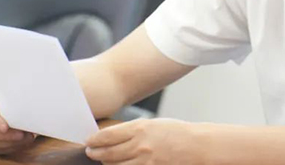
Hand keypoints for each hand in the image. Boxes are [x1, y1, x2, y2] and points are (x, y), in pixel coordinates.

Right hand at [0, 90, 36, 153]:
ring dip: (10, 143)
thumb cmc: (7, 98)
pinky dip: (8, 148)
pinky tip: (20, 144)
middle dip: (7, 136)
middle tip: (23, 135)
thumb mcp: (10, 94)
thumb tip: (30, 108)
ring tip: (26, 139)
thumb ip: (15, 100)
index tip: (5, 128)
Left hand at [85, 118, 203, 164]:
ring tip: (102, 160)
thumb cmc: (176, 132)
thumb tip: (114, 136)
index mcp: (140, 128)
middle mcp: (140, 145)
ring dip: (106, 163)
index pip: (108, 136)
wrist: (196, 145)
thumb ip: (133, 130)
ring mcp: (144, 161)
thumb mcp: (153, 124)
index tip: (89, 141)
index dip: (95, 140)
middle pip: (108, 153)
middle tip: (90, 152)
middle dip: (95, 153)